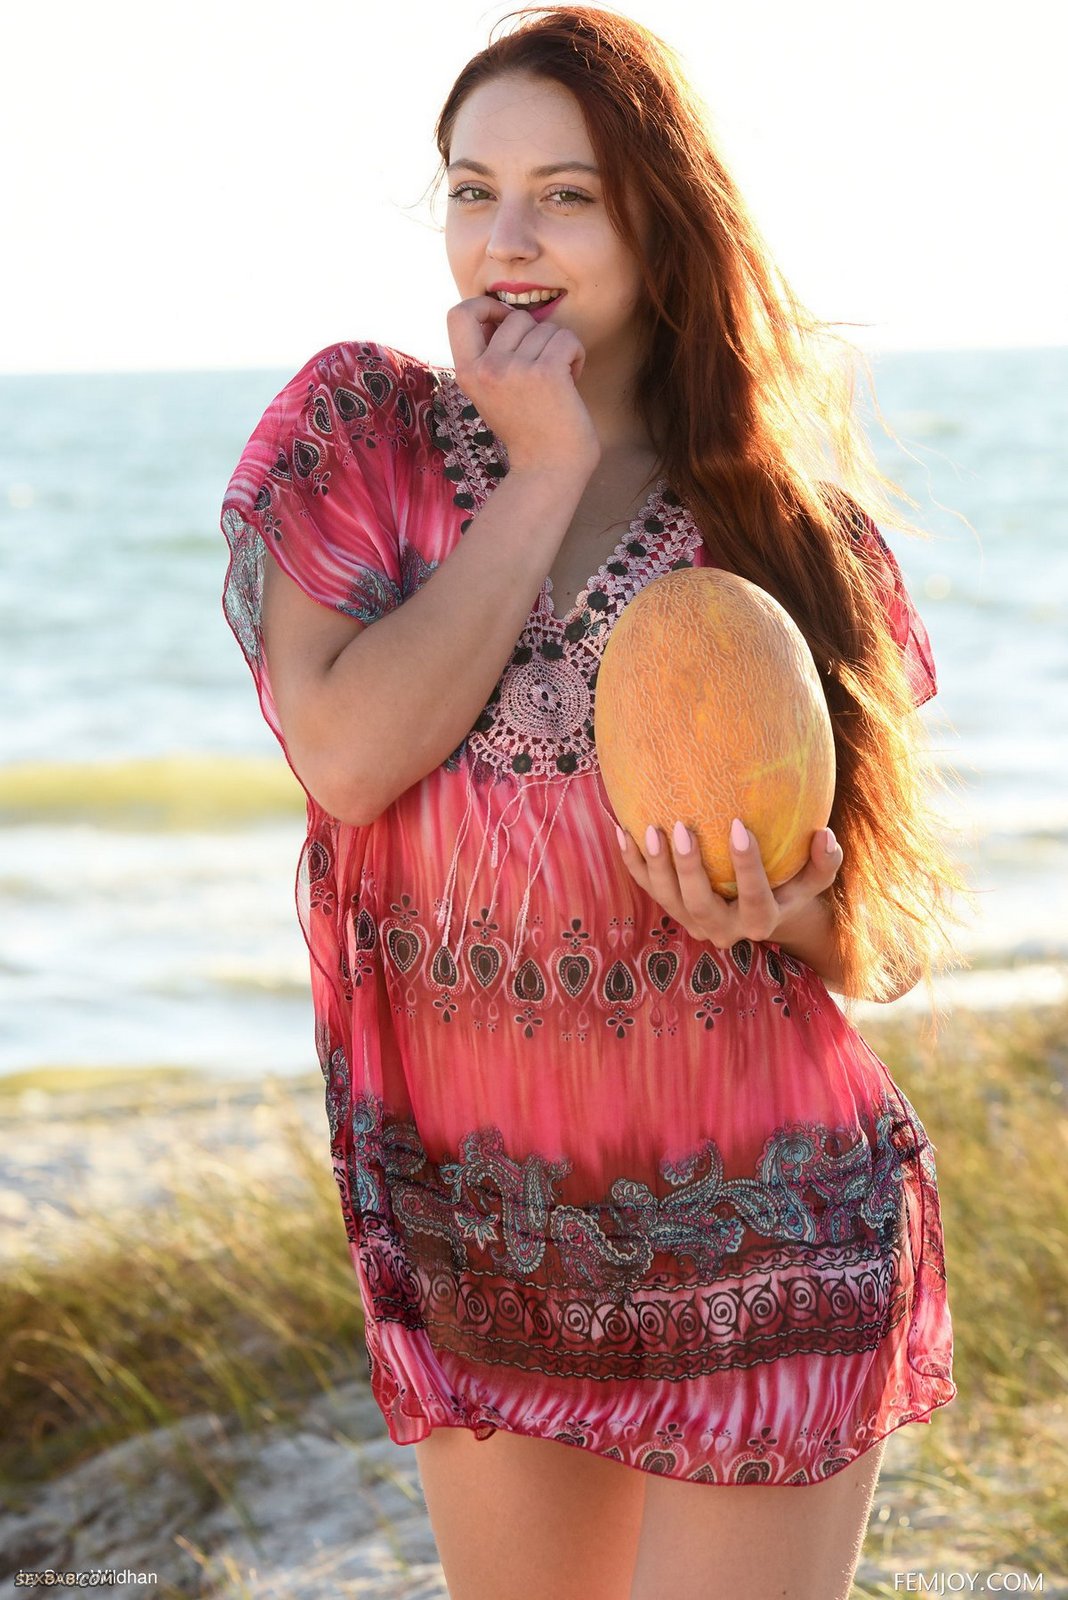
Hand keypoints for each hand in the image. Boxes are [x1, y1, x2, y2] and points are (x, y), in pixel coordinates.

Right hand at [446, 295, 600, 475]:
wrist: (549, 468)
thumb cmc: (527, 430)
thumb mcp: (491, 392)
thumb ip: (490, 356)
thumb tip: (505, 314)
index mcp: (467, 372)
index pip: (459, 313)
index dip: (485, 307)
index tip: (505, 323)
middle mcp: (486, 368)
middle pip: (516, 317)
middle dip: (537, 336)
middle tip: (543, 366)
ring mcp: (516, 370)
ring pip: (546, 327)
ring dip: (559, 348)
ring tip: (558, 380)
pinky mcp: (547, 373)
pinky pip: (567, 339)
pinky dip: (576, 355)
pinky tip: (573, 379)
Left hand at [616, 816, 843, 946]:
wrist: (760, 914)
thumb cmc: (790, 885)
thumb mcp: (812, 880)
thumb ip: (823, 862)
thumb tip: (824, 834)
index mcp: (758, 922)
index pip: (753, 898)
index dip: (745, 865)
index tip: (738, 824)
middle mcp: (722, 929)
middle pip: (699, 905)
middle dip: (687, 868)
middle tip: (680, 827)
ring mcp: (692, 922)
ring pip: (667, 899)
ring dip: (655, 866)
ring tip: (649, 829)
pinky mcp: (672, 910)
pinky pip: (647, 888)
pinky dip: (633, 862)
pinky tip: (622, 829)